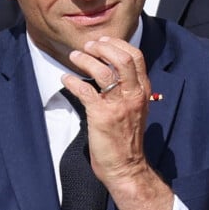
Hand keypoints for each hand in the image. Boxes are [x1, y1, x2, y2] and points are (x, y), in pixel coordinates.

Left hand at [63, 37, 173, 209]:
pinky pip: (85, 90)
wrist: (126, 168)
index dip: (118, 44)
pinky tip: (66, 79)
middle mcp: (133, 95)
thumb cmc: (127, 140)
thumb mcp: (136, 109)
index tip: (103, 41)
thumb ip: (129, 90)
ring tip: (74, 57)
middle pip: (122, 58)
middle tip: (88, 47)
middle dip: (103, 47)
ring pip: (103, 71)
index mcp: (143, 91)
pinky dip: (72, 81)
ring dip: (85, 60)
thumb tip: (112, 71)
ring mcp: (118, 105)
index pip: (136, 57)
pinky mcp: (102, 116)